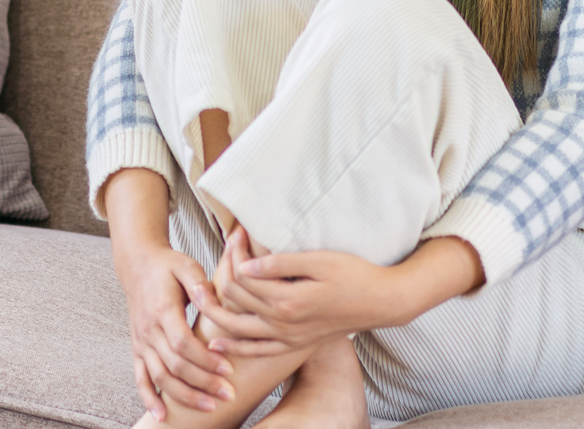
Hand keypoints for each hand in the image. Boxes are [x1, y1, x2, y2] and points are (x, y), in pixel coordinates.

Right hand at [121, 245, 236, 417]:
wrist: (138, 265)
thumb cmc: (168, 266)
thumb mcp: (186, 265)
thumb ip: (199, 281)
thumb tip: (210, 298)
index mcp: (162, 309)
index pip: (183, 343)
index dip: (205, 360)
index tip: (228, 368)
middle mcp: (149, 329)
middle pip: (175, 365)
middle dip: (203, 383)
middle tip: (229, 393)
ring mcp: (141, 341)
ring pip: (160, 376)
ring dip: (185, 396)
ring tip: (210, 406)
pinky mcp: (137, 348)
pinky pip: (140, 378)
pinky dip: (150, 399)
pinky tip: (163, 416)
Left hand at [193, 228, 483, 357]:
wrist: (381, 302)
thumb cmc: (352, 274)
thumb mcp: (318, 261)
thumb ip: (280, 264)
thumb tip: (246, 264)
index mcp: (287, 300)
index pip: (244, 277)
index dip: (235, 252)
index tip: (236, 232)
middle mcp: (283, 323)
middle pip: (237, 298)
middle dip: (225, 271)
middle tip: (228, 247)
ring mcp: (288, 337)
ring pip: (239, 328)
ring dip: (217, 311)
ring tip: (202, 292)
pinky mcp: (295, 344)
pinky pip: (258, 351)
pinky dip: (236, 347)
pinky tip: (218, 342)